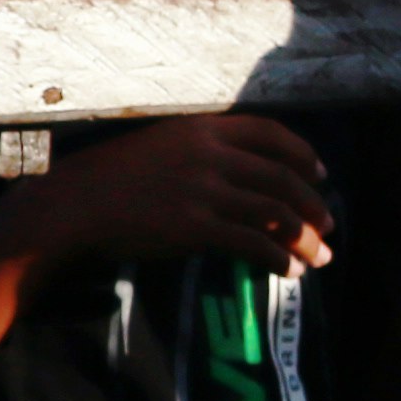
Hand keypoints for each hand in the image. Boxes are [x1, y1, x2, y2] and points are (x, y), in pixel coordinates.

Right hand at [0, 112, 332, 277]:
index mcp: (200, 128)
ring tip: (318, 258)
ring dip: (304, 239)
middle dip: (313, 206)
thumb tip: (241, 181)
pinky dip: (278, 259)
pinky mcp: (194, 226)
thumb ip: (198, 154)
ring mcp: (202, 190)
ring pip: (275, 214)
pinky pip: (253, 243)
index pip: (270, 133)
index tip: (320, 173)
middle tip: (327, 226)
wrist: (73, 205)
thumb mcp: (158, 148)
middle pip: (281, 178)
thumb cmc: (109, 179)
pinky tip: (287, 271)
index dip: (303, 154)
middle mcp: (208, 154)